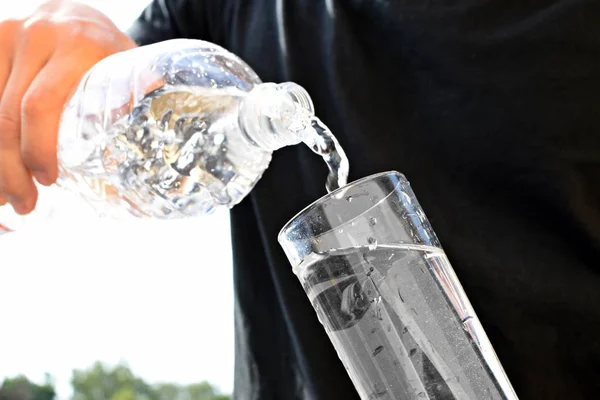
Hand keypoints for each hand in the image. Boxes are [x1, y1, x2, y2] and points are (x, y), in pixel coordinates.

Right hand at [0, 0, 135, 213]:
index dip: (38, 148)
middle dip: (10, 167)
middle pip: (6, 114)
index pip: (41, 105)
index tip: (47, 180)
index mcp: (76, 47)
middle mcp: (35, 38)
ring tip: (7, 194)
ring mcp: (6, 37)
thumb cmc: (105, 49)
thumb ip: (138, 97)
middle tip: (24, 204)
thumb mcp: (127, 68)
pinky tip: (0, 163)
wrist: (74, 12)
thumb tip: (160, 143)